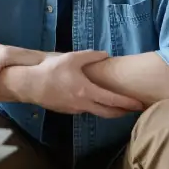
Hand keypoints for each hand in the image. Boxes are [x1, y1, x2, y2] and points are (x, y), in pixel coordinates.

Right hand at [12, 51, 145, 117]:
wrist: (29, 85)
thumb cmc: (51, 70)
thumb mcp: (72, 58)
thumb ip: (91, 56)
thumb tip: (106, 55)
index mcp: (87, 91)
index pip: (113, 101)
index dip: (128, 103)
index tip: (140, 104)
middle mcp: (83, 104)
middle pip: (109, 113)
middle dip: (123, 112)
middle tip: (135, 109)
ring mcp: (75, 110)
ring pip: (97, 112)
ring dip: (110, 110)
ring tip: (120, 105)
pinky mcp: (68, 111)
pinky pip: (86, 110)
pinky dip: (96, 107)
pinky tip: (97, 101)